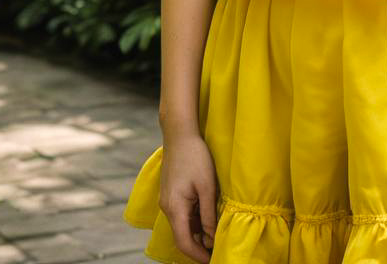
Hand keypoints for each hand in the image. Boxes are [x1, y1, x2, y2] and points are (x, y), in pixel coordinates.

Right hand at [158, 132, 219, 262]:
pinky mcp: (171, 195)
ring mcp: (168, 201)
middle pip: (183, 236)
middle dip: (200, 246)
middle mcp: (167, 208)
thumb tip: (212, 238)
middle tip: (219, 249)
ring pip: (183, 226)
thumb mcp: (207, 187)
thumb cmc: (195, 157)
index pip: (184, 242)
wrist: (179, 134)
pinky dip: (194, 221)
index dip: (198, 255)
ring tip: (217, 235)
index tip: (213, 260)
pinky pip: (182, 214)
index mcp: (174, 208)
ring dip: (198, 233)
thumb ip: (209, 214)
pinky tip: (208, 218)